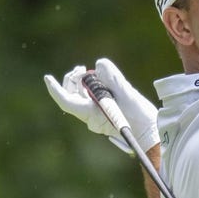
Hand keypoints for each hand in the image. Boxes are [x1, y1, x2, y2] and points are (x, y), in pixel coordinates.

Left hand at [44, 58, 159, 152]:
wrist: (151, 133)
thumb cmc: (140, 120)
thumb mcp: (128, 95)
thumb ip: (113, 79)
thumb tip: (99, 64)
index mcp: (92, 114)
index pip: (67, 101)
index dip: (55, 89)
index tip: (47, 77)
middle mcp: (91, 115)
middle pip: (71, 95)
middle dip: (72, 79)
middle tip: (80, 68)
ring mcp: (97, 114)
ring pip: (80, 95)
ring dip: (83, 81)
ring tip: (94, 73)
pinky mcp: (104, 111)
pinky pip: (91, 97)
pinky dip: (93, 86)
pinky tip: (104, 82)